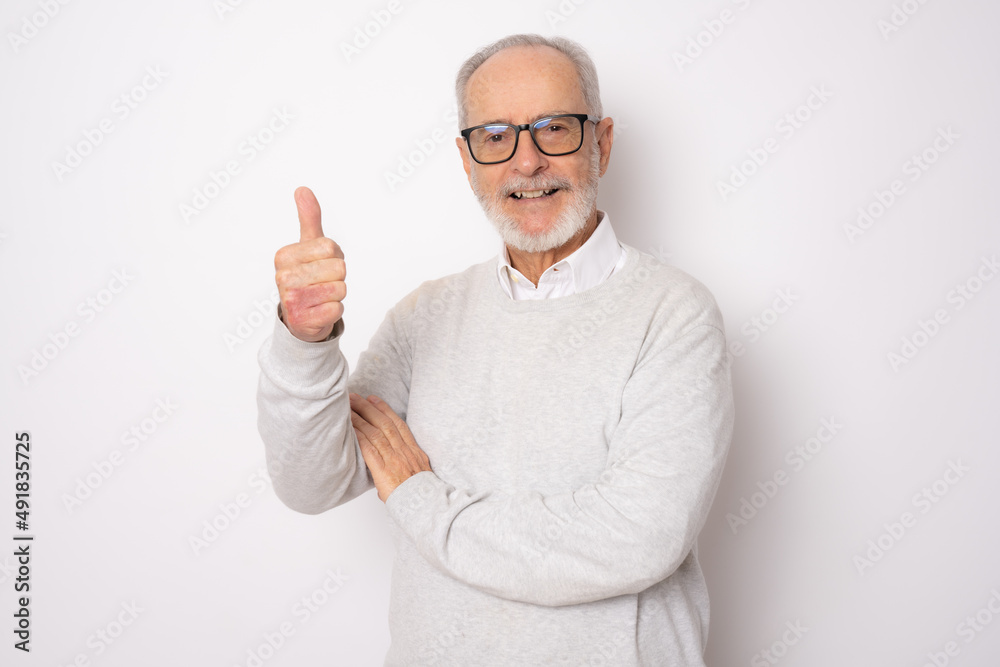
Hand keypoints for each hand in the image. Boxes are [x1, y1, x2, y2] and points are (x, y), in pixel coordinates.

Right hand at [274, 186, 346, 341]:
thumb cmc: (308, 277)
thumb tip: (303, 189)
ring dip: (337, 294)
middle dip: (337, 276)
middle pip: (338, 268)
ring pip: (340, 289)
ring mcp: (292, 301)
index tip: (321, 264)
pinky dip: (335, 310)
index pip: (331, 247)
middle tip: (322, 282)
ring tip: (321, 296)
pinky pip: (338, 309)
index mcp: (284, 256)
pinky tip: (320, 311)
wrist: (301, 318)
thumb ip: (308, 218)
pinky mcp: (304, 321)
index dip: (334, 256)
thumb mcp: (308, 246)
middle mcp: (283, 277)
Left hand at [350, 393, 431, 502]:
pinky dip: (359, 436)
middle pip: (385, 424)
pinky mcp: (384, 470)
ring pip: (376, 433)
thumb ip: (406, 465)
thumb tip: (394, 465)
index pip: (399, 425)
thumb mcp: (420, 474)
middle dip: (368, 408)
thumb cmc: (421, 495)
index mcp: (414, 451)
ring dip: (360, 419)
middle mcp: (405, 452)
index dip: (385, 410)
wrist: (426, 506)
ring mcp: (394, 460)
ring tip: (348, 409)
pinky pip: (369, 449)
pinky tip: (350, 428)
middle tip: (355, 397)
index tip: (374, 399)